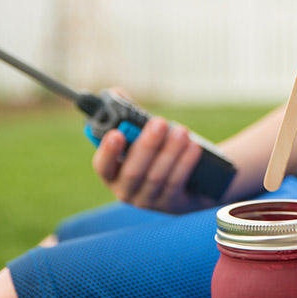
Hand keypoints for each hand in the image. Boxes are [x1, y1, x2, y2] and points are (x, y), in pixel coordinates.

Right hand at [92, 113, 211, 213]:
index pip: (102, 166)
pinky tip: (193, 148)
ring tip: (182, 132)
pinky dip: (184, 164)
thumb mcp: (145, 137)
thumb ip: (130, 118)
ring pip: (157, 177)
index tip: (116, 134)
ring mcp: (149, 201)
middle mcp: (127, 191)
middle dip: (147, 145)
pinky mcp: (172, 205)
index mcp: (113, 173)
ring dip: (170, 152)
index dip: (108, 151)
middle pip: (133, 172)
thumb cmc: (160, 153)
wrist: (194, 179)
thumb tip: (117, 93)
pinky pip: (176, 184)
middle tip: (160, 123)